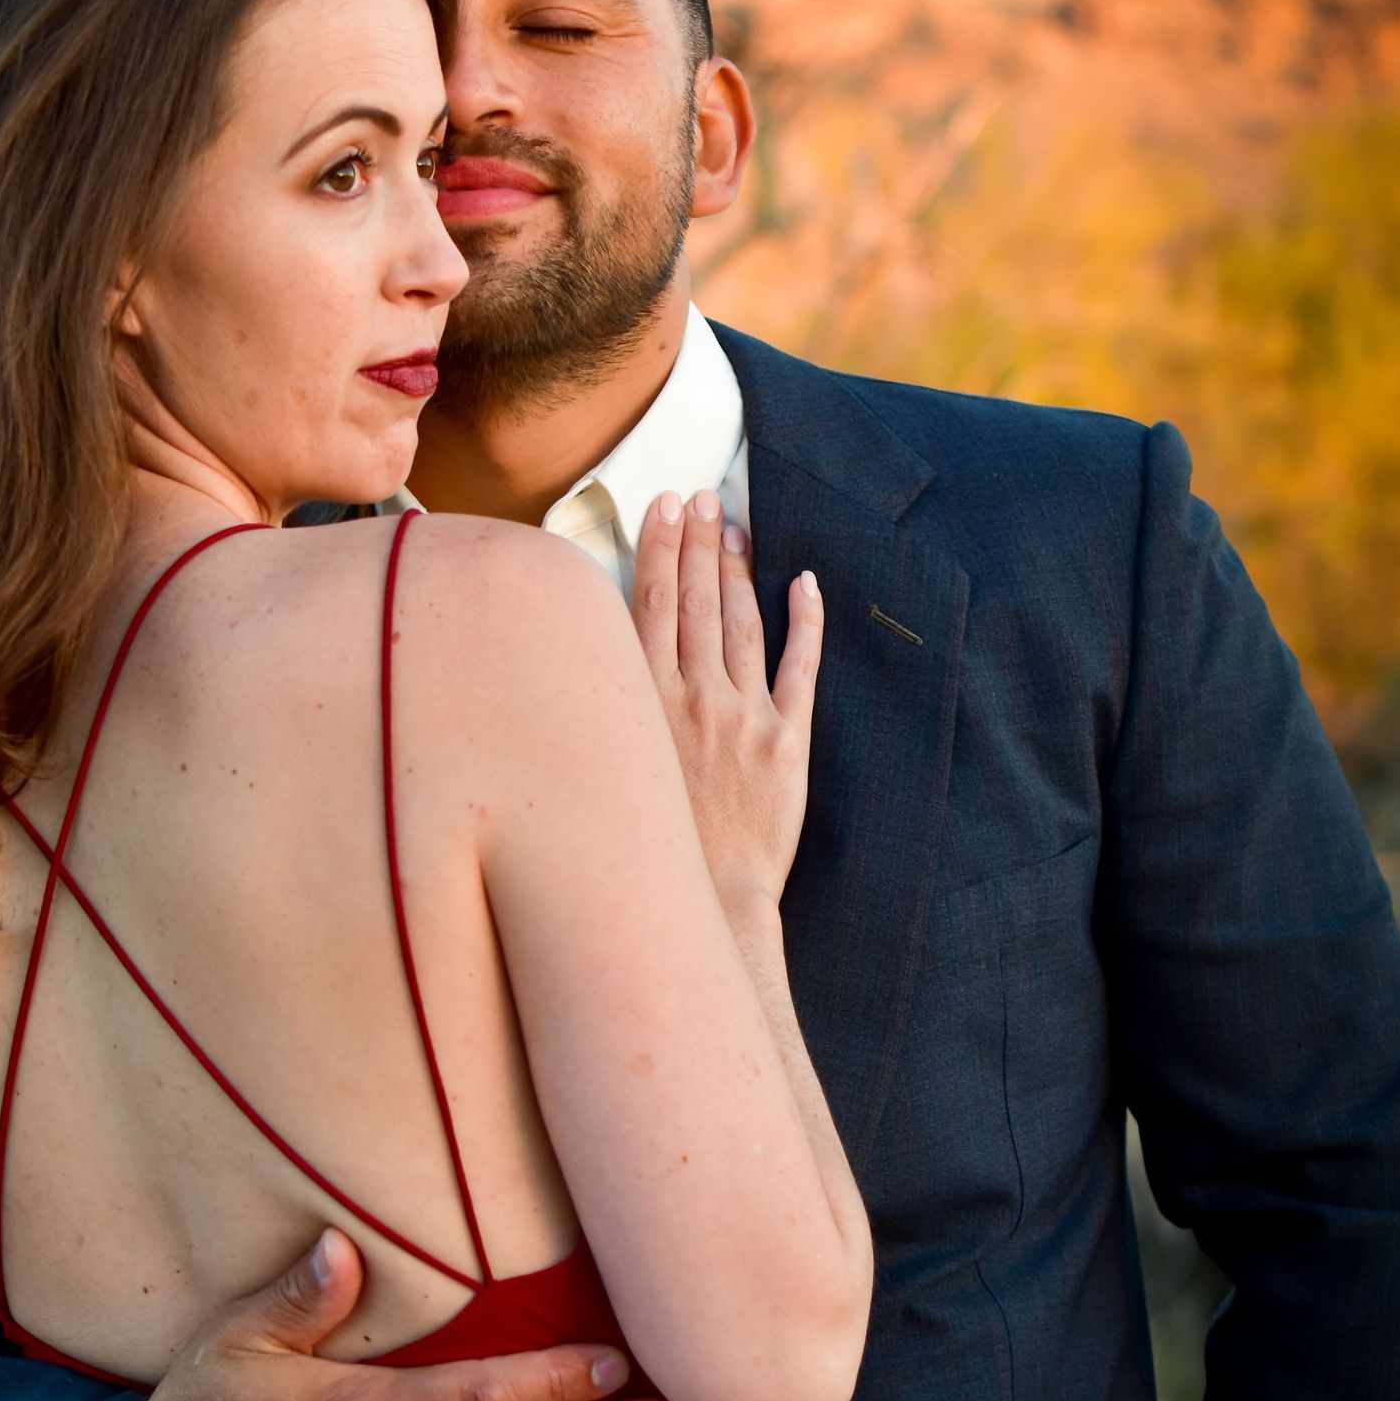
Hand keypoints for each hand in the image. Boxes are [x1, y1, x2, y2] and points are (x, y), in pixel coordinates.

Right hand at [631, 489, 822, 910]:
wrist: (704, 903)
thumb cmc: (645, 844)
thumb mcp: (609, 768)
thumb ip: (610, 707)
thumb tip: (594, 657)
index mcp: (645, 702)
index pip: (650, 604)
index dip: (660, 547)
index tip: (667, 504)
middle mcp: (694, 698)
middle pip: (695, 602)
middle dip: (698, 542)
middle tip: (703, 496)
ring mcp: (744, 716)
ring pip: (741, 623)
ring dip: (737, 569)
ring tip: (735, 526)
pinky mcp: (787, 743)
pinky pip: (800, 669)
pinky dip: (805, 622)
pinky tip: (804, 583)